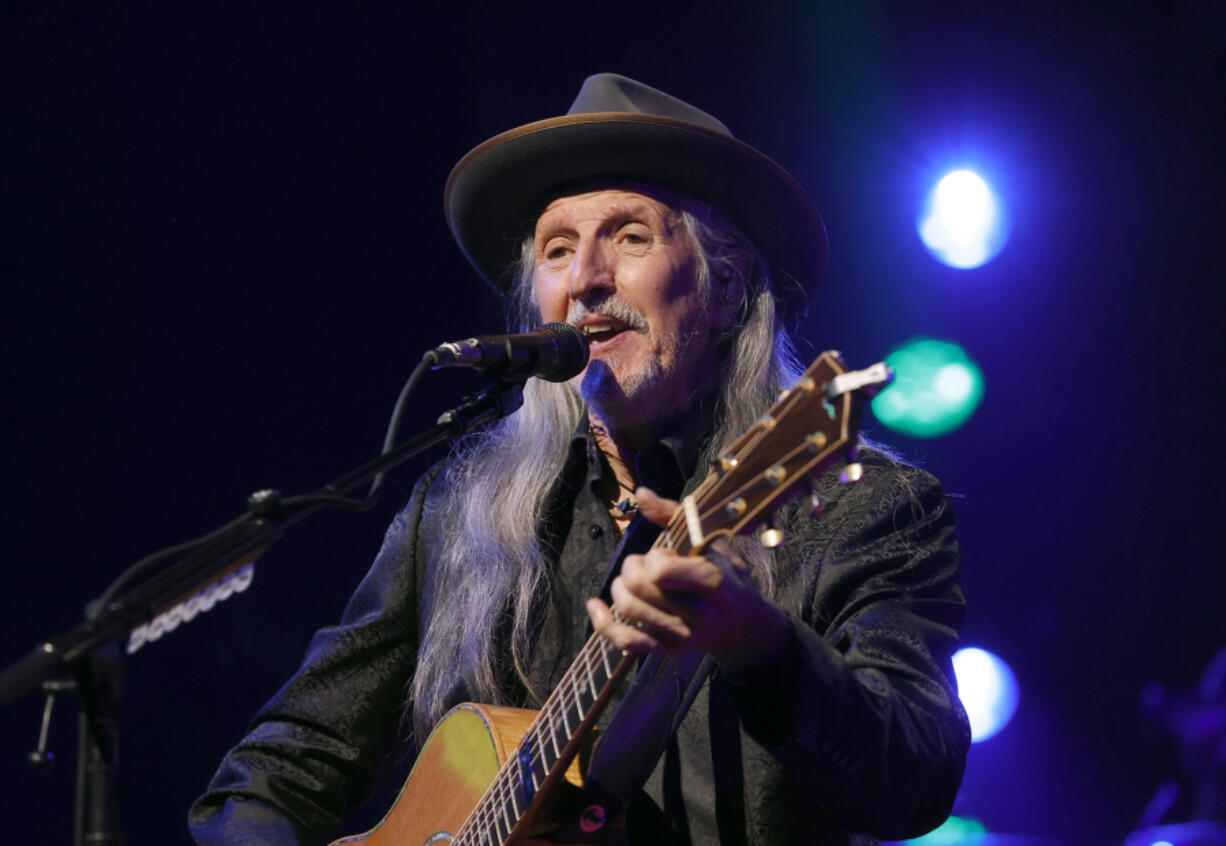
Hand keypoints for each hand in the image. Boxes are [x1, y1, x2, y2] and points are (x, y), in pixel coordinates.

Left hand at [585, 487, 791, 673]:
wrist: (747, 628)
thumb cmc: (728, 577)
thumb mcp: (712, 543)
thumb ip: (675, 516)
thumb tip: (641, 493)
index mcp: (711, 581)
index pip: (661, 571)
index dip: (653, 557)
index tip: (664, 554)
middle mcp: (697, 613)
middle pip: (638, 588)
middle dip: (630, 568)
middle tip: (642, 564)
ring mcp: (681, 635)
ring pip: (628, 611)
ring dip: (618, 588)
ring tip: (630, 581)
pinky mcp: (667, 649)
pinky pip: (625, 641)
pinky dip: (603, 623)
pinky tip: (595, 606)